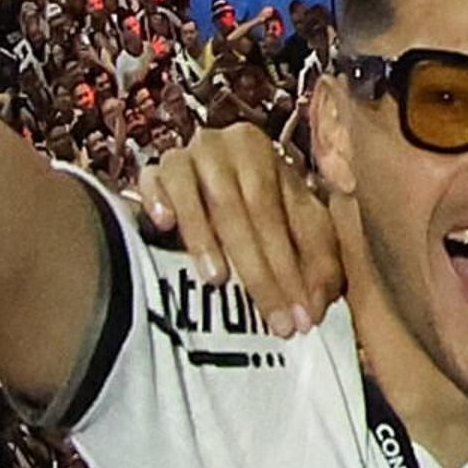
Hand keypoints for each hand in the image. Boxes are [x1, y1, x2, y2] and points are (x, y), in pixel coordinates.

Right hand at [129, 124, 340, 333]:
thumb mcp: (299, 229)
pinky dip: (157, 199)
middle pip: (238, 210)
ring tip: (218, 279)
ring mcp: (185, 157)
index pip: (279, 216)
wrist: (206, 179)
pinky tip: (164, 223)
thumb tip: (316, 306)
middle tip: (272, 319)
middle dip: (258, 270)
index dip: (292, 270)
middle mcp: (225, 148)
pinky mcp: (152, 170)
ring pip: (194, 195)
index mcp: (265, 156)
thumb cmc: (264, 210)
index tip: (301, 318)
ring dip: (204, 238)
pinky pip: (150, 181)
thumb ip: (317, 261)